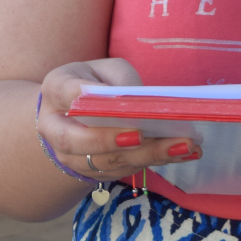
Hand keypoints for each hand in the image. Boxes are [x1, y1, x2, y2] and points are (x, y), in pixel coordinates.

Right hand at [38, 60, 200, 179]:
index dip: (94, 105)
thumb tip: (141, 102)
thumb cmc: (93, 82)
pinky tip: (185, 153)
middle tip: (149, 137)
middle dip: (116, 142)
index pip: (68, 97)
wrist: (71, 114)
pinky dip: (155, 162)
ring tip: (184, 146)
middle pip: (79, 143)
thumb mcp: (104, 69)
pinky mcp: (93, 171)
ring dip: (147, 156)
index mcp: (55, 91)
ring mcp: (71, 156)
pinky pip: (123, 171)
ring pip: (105, 163)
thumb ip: (119, 80)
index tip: (123, 114)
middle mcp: (54, 129)